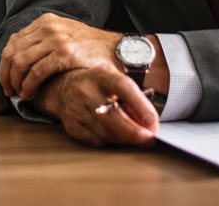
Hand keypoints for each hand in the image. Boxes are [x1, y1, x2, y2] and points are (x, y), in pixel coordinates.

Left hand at [0, 13, 120, 99]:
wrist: (118, 51)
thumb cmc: (92, 49)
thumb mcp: (65, 35)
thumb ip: (43, 41)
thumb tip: (19, 56)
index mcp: (47, 21)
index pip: (13, 41)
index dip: (5, 63)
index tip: (6, 79)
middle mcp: (49, 27)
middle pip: (12, 52)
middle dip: (5, 74)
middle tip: (8, 90)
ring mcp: (57, 39)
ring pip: (20, 62)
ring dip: (15, 82)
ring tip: (19, 94)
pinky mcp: (65, 53)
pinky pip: (35, 72)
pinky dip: (28, 85)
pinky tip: (29, 94)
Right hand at [35, 66, 158, 146]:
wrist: (64, 86)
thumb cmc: (98, 83)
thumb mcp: (115, 80)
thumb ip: (132, 98)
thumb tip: (150, 124)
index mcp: (101, 75)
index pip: (123, 87)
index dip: (140, 105)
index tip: (153, 121)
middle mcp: (85, 90)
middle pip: (112, 116)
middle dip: (134, 132)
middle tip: (150, 138)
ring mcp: (76, 109)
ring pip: (105, 132)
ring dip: (126, 139)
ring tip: (140, 138)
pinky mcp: (72, 126)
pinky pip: (96, 141)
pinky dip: (112, 142)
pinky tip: (121, 139)